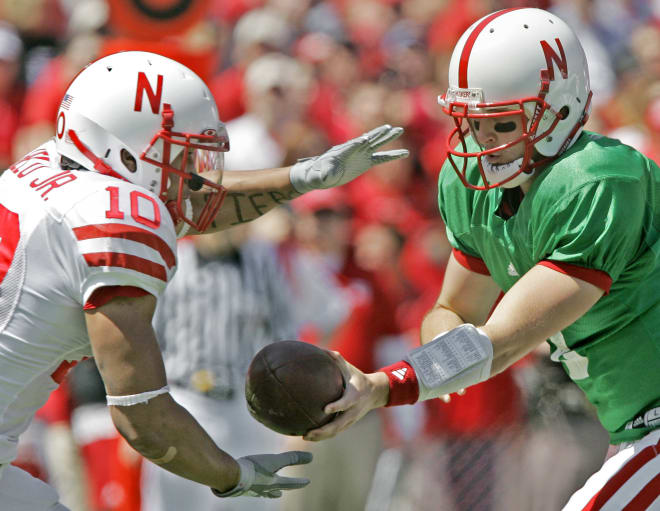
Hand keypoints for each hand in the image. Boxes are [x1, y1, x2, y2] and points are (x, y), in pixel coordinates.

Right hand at [212, 451, 312, 497]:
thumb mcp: (275, 460)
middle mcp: (264, 489)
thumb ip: (292, 458)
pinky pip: (249, 489)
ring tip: (266, 492)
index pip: (290, 483)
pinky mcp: (241, 488)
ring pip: (261, 492)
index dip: (299, 482)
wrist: (231, 475)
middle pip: (274, 492)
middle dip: (279, 492)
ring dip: (265, 492)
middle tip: (282, 494)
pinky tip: (248, 485)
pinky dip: (251, 487)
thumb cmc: (254, 468)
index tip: (308, 482)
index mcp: (274, 483)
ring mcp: (252, 490)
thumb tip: (311, 457)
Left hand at [289, 125, 408, 192]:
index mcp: (341, 152)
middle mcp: (353, 150)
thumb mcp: (318, 176)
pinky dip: (391, 156)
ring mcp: (360, 155)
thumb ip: (322, 175)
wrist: (320, 174)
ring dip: (387, 138)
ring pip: (376, 144)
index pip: (351, 146)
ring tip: (399, 130)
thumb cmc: (317, 175)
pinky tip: (404, 153)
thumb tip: (325, 178)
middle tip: (389, 127)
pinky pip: (380, 158)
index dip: (358, 143)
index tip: (365, 139)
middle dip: (377, 135)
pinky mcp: (365, 162)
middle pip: (367, 140)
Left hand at [303, 351, 388, 441]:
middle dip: (323, 431)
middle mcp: (353, 411)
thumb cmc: (358, 378)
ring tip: (305, 436)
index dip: (337, 407)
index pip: (346, 403)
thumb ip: (337, 360)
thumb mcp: (350, 368)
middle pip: (338, 424)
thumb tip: (321, 349)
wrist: (375, 393)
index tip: (325, 409)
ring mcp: (351, 419)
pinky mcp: (348, 424)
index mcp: (355, 396)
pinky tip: (309, 435)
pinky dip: (323, 435)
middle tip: (308, 432)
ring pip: (335, 431)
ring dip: (321, 436)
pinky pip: (335, 432)